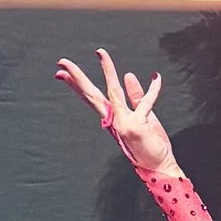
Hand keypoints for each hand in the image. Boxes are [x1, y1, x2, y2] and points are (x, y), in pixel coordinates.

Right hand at [56, 48, 178, 181]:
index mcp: (112, 118)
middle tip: (61, 61)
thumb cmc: (150, 145)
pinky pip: (145, 103)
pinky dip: (153, 90)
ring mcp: (123, 124)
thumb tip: (128, 74)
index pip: (91, 98)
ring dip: (107, 70)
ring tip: (100, 52)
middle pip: (91, 95)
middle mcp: (114, 121)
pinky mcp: (135, 127)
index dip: (76, 84)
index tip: (60, 72)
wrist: (160, 168)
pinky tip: (156, 77)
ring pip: (113, 92)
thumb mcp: (143, 116)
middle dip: (76, 77)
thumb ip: (136, 96)